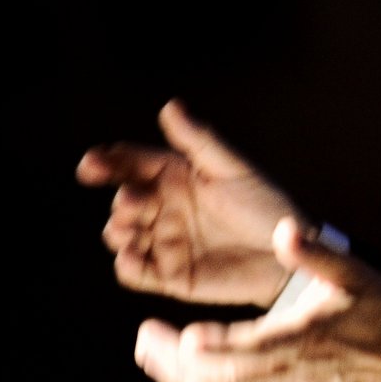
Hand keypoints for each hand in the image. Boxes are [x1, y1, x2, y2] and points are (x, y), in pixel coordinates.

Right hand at [78, 99, 305, 305]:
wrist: (289, 255)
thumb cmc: (265, 206)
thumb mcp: (234, 170)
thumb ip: (200, 142)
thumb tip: (170, 106)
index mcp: (175, 177)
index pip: (132, 164)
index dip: (108, 162)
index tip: (91, 164)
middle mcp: (163, 208)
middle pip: (125, 200)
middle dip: (122, 201)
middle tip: (132, 202)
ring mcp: (164, 242)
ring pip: (123, 235)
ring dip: (118, 231)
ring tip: (127, 228)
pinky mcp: (171, 275)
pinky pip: (137, 272)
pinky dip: (127, 266)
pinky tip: (130, 258)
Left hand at [132, 218, 380, 381]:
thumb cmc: (379, 309)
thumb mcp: (356, 272)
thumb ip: (317, 254)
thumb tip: (283, 230)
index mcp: (311, 337)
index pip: (260, 348)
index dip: (222, 346)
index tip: (186, 335)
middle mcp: (297, 373)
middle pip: (228, 380)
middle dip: (180, 364)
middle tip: (146, 338)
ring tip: (150, 355)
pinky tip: (179, 379)